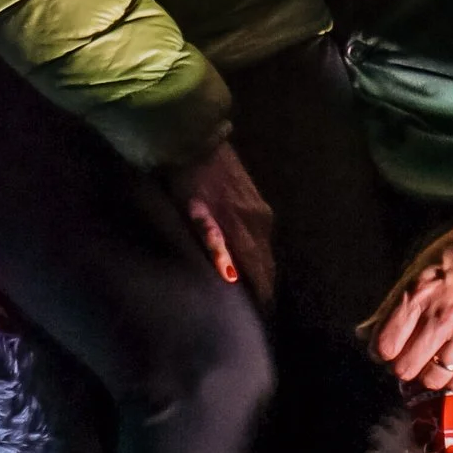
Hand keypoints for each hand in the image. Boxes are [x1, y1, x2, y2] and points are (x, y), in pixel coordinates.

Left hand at [172, 143, 276, 305]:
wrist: (195, 137)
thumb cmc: (185, 180)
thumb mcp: (192, 214)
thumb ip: (214, 244)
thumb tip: (233, 276)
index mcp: (243, 226)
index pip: (260, 270)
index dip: (261, 294)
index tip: (259, 315)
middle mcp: (259, 220)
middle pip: (267, 261)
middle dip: (263, 284)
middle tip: (255, 306)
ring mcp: (260, 207)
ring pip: (266, 247)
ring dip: (261, 266)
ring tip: (252, 285)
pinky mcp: (256, 198)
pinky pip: (263, 233)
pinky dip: (258, 249)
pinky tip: (248, 255)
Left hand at [370, 211, 452, 391]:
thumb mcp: (423, 266)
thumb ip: (394, 302)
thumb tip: (364, 332)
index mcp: (419, 294)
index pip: (385, 344)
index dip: (382, 352)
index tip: (389, 350)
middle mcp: (441, 318)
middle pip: (405, 368)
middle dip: (404, 366)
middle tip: (412, 358)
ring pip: (433, 379)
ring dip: (429, 374)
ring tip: (434, 362)